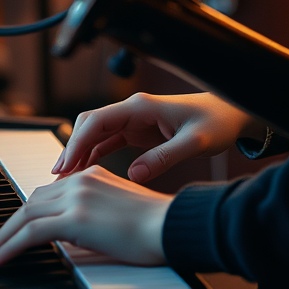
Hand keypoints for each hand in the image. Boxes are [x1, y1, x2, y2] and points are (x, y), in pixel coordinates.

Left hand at [0, 166, 170, 271]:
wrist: (169, 225)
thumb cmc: (152, 225)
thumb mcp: (115, 212)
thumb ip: (89, 214)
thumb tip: (68, 235)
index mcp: (91, 175)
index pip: (46, 193)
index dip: (22, 216)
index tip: (8, 234)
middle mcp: (81, 180)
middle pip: (30, 202)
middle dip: (5, 227)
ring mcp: (77, 196)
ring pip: (24, 216)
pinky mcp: (75, 217)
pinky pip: (30, 233)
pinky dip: (6, 247)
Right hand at [52, 91, 264, 182]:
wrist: (231, 113)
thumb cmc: (217, 122)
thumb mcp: (196, 142)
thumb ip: (166, 157)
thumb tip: (135, 175)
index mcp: (143, 107)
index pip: (98, 120)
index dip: (77, 143)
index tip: (64, 167)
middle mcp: (134, 110)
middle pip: (90, 124)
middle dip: (71, 148)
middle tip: (57, 179)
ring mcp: (135, 120)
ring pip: (96, 134)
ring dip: (79, 154)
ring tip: (64, 182)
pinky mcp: (138, 131)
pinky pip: (107, 142)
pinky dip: (93, 156)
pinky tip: (83, 173)